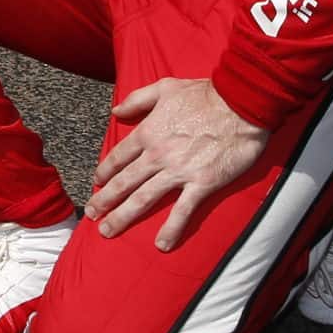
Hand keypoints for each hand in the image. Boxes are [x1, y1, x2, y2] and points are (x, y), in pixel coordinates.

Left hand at [88, 77, 268, 251]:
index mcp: (148, 132)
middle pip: (124, 182)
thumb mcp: (164, 87)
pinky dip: (171, 229)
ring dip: (123, 217)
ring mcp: (178, 171)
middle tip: (91, 215)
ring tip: (107, 231)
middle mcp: (157, 155)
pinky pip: (183, 210)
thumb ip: (137, 99)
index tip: (96, 183)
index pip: (118, 157)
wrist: (240, 104)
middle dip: (104, 200)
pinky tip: (161, 245)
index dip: (104, 172)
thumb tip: (116, 111)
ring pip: (144, 198)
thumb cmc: (205, 93)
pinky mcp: (202, 183)